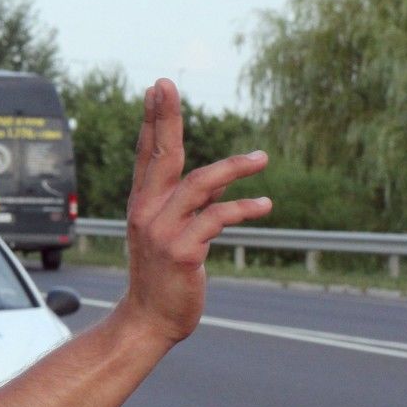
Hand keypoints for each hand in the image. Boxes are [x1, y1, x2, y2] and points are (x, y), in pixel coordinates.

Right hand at [118, 79, 270, 344]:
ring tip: (262, 158)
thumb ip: (187, 205)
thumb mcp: (168, 234)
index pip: (147, 154)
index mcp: (142, 204)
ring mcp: (161, 230)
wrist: (149, 320)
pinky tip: (264, 205)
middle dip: (164, 118)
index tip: (158, 88)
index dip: (153, 120)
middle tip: (167, 86)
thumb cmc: (163, 276)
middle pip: (160, 156)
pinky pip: (217, 218)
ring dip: (233, 168)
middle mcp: (146, 211)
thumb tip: (216, 184)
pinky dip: (243, 209)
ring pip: (198, 184)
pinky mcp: (181, 251)